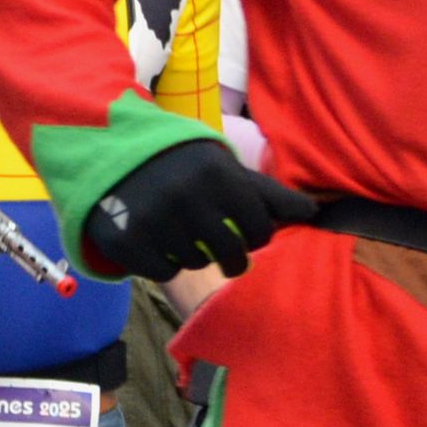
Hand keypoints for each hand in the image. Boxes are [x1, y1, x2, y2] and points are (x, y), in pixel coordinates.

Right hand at [76, 139, 318, 283]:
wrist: (114, 154)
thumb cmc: (183, 166)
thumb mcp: (225, 169)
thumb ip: (268, 194)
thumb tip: (313, 213)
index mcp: (217, 175)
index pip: (260, 231)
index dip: (255, 235)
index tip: (242, 229)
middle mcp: (186, 196)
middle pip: (231, 255)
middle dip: (229, 255)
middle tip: (215, 242)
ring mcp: (153, 219)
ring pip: (196, 263)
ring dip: (192, 254)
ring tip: (179, 231)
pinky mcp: (126, 240)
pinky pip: (164, 272)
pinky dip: (163, 262)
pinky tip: (155, 239)